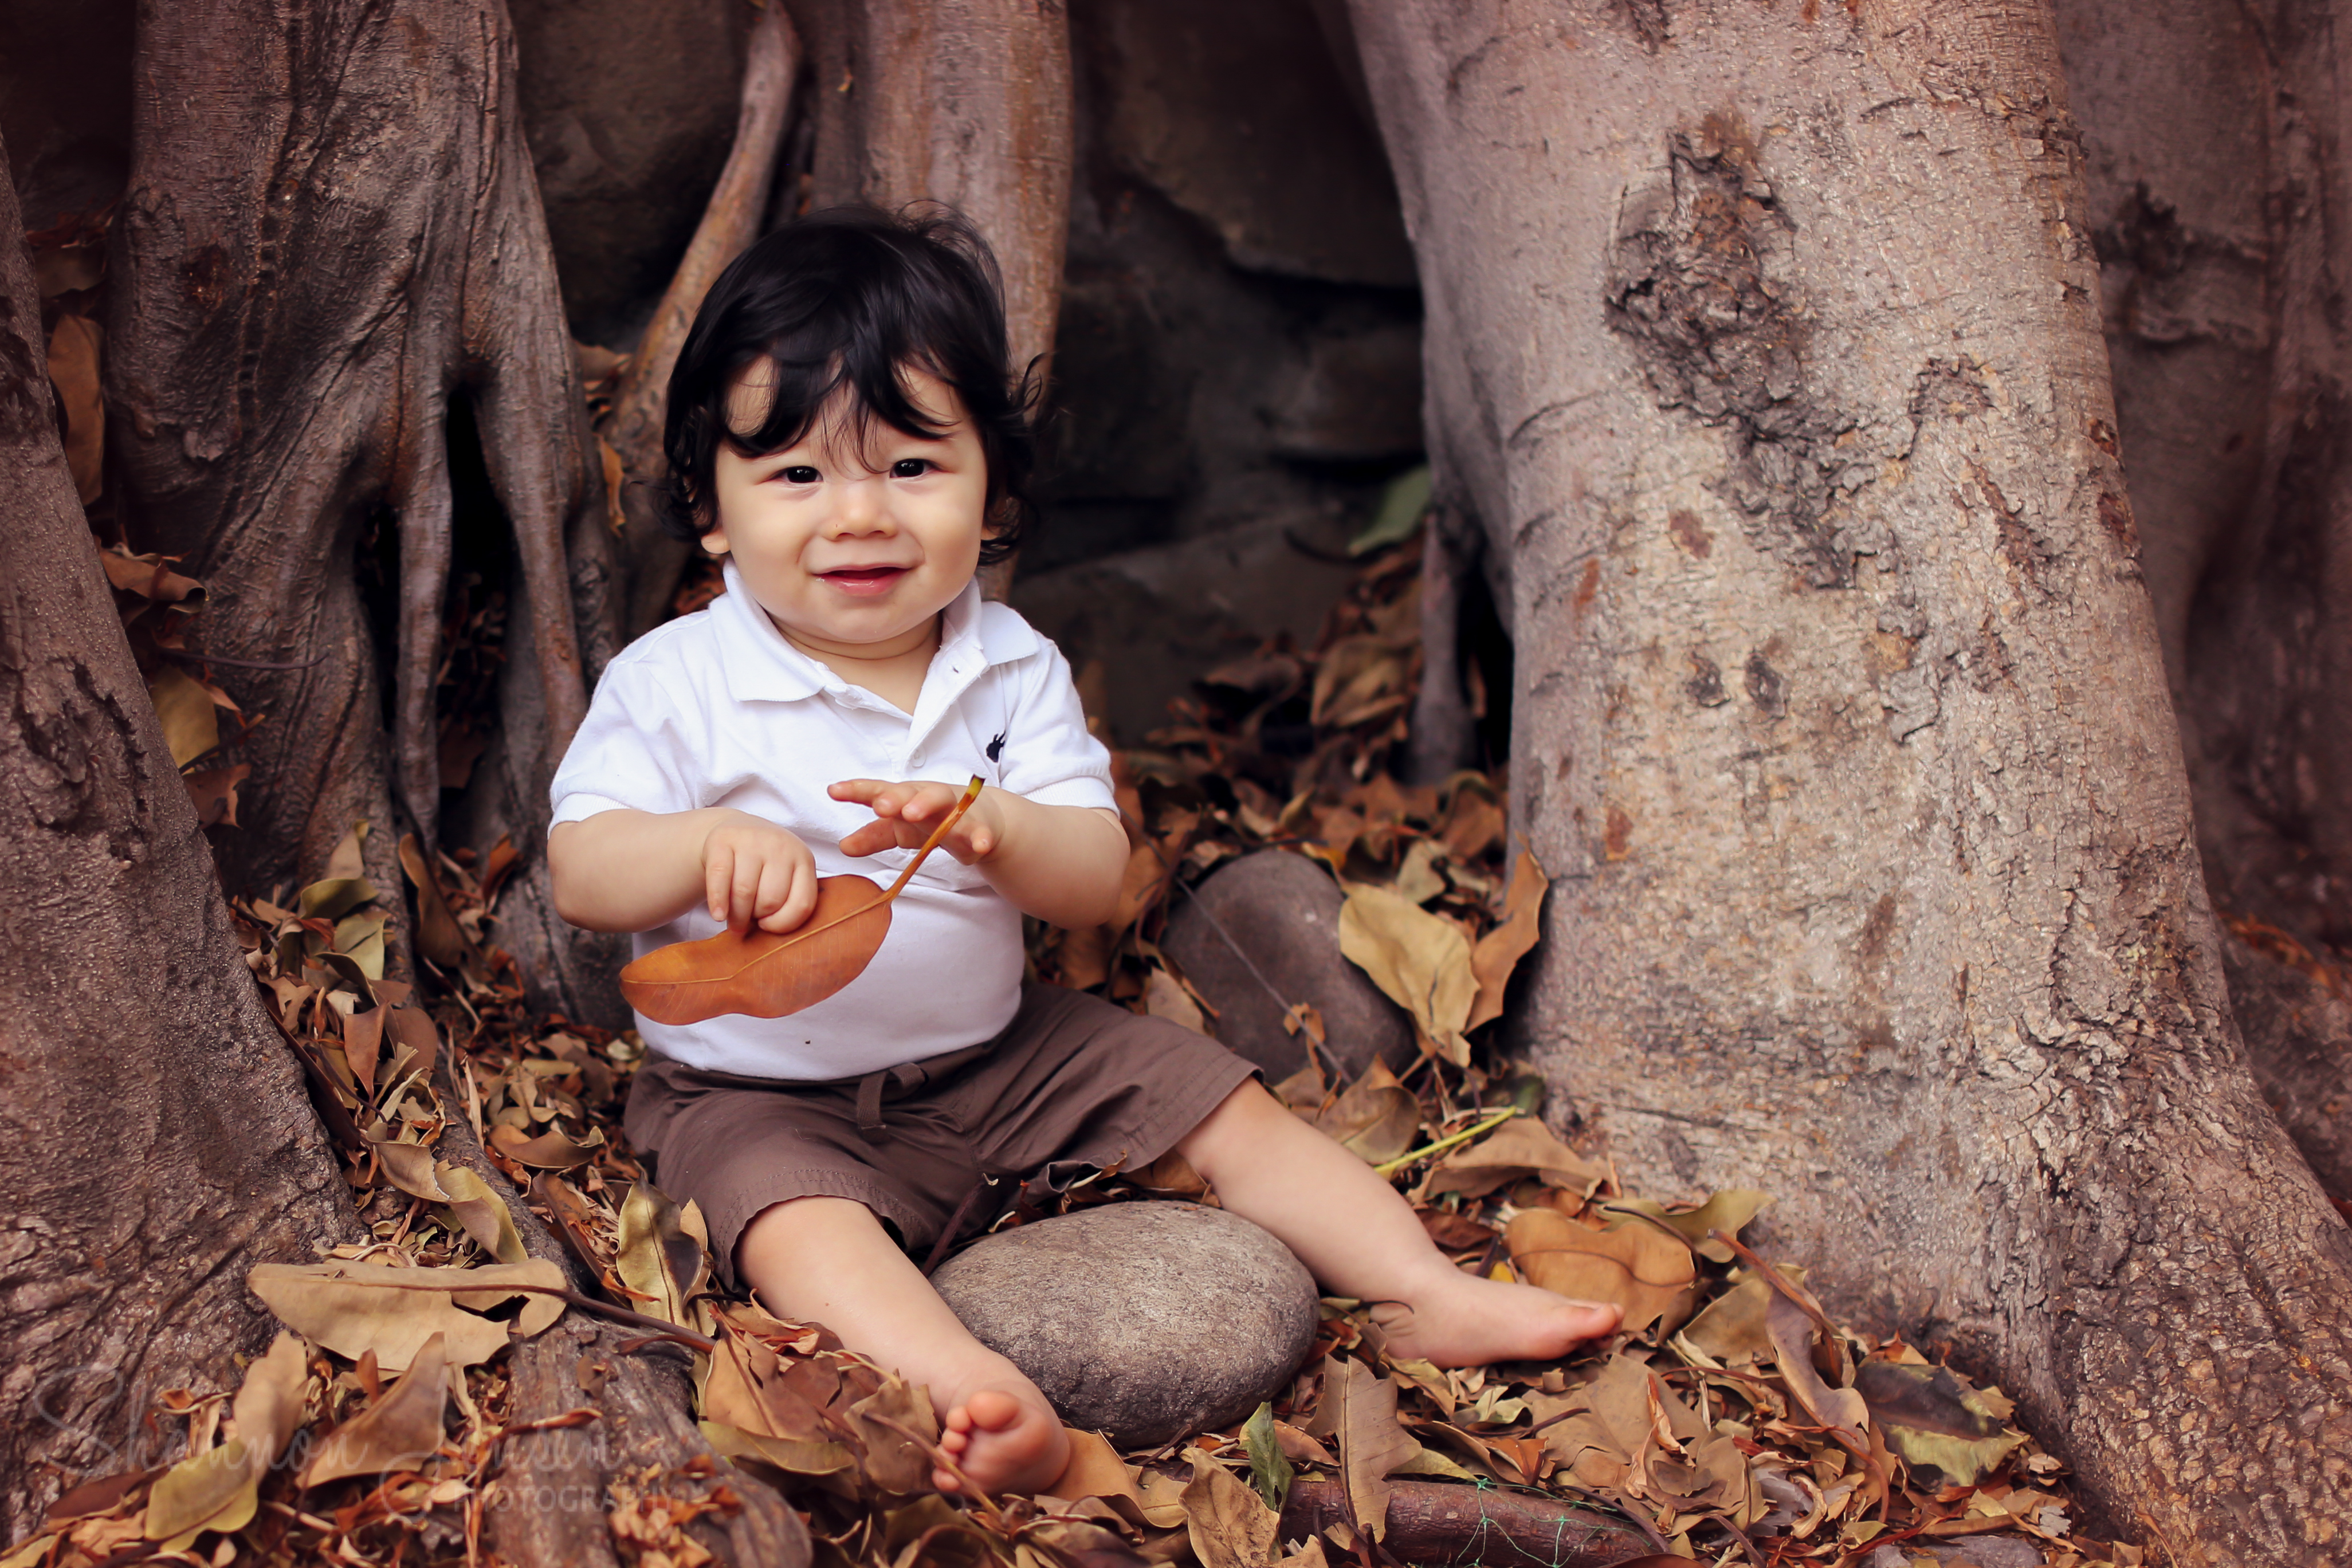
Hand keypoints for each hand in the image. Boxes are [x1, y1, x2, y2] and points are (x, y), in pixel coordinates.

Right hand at [700, 813, 818, 933]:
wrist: (737, 829)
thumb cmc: (764, 867)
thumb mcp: (785, 877)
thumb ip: (787, 903)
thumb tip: (771, 940)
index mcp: (804, 860)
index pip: (802, 904)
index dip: (784, 924)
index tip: (768, 926)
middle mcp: (781, 845)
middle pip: (770, 900)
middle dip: (756, 919)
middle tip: (747, 922)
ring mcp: (752, 839)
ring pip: (745, 892)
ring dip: (736, 915)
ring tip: (733, 922)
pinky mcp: (724, 839)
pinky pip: (719, 878)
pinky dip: (718, 902)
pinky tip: (718, 915)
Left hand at [829, 778, 1003, 864]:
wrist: (982, 818)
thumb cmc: (932, 820)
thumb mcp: (899, 830)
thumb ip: (873, 837)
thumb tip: (844, 846)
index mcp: (905, 798)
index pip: (878, 791)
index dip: (856, 791)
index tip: (833, 791)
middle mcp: (928, 797)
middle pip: (910, 791)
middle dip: (894, 797)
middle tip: (879, 805)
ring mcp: (955, 809)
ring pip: (942, 801)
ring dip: (926, 804)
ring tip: (912, 814)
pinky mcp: (979, 826)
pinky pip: (980, 831)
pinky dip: (980, 837)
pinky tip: (980, 845)